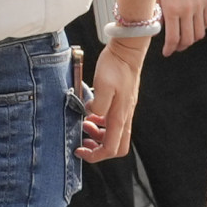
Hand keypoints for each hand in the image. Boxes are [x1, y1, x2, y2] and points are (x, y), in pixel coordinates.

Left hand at [79, 39, 143, 162]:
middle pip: (116, 147)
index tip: (79, 150)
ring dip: (98, 136)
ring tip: (84, 124)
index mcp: (119, 117)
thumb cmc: (115, 66)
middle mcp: (124, 117)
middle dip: (98, 149)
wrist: (127, 51)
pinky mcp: (121, 103)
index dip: (94, 155)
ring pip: (114, 135)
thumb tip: (91, 114)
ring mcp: (124, 110)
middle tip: (82, 141)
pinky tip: (91, 112)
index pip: (110, 148)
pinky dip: (100, 123)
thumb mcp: (102, 85)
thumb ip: (97, 105)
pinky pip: (112, 122)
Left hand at [156, 0, 206, 51]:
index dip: (170, 49)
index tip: (166, 52)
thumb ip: (155, 11)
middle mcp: (187, 10)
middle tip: (175, 47)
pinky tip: (194, 25)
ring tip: (185, 38)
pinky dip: (202, 27)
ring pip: (200, 33)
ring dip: (192, 39)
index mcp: (171, 9)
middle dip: (181, 47)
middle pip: (188, 40)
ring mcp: (199, 5)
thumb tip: (156, 26)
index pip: (173, 39)